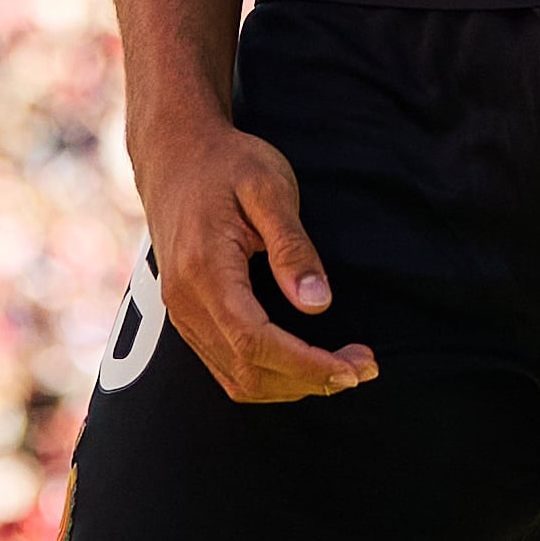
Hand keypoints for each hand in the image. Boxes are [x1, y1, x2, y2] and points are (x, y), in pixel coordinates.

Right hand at [134, 122, 375, 404]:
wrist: (175, 155)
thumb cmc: (229, 164)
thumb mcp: (270, 188)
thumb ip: (292, 247)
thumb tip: (319, 305)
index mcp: (205, 270)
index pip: (256, 342)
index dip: (308, 365)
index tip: (357, 368)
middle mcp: (186, 301)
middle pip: (248, 371)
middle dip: (310, 381)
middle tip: (364, 368)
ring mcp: (181, 314)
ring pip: (236, 379)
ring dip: (292, 386)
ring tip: (342, 369)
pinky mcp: (186, 316)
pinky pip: (225, 367)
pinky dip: (269, 376)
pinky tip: (305, 363)